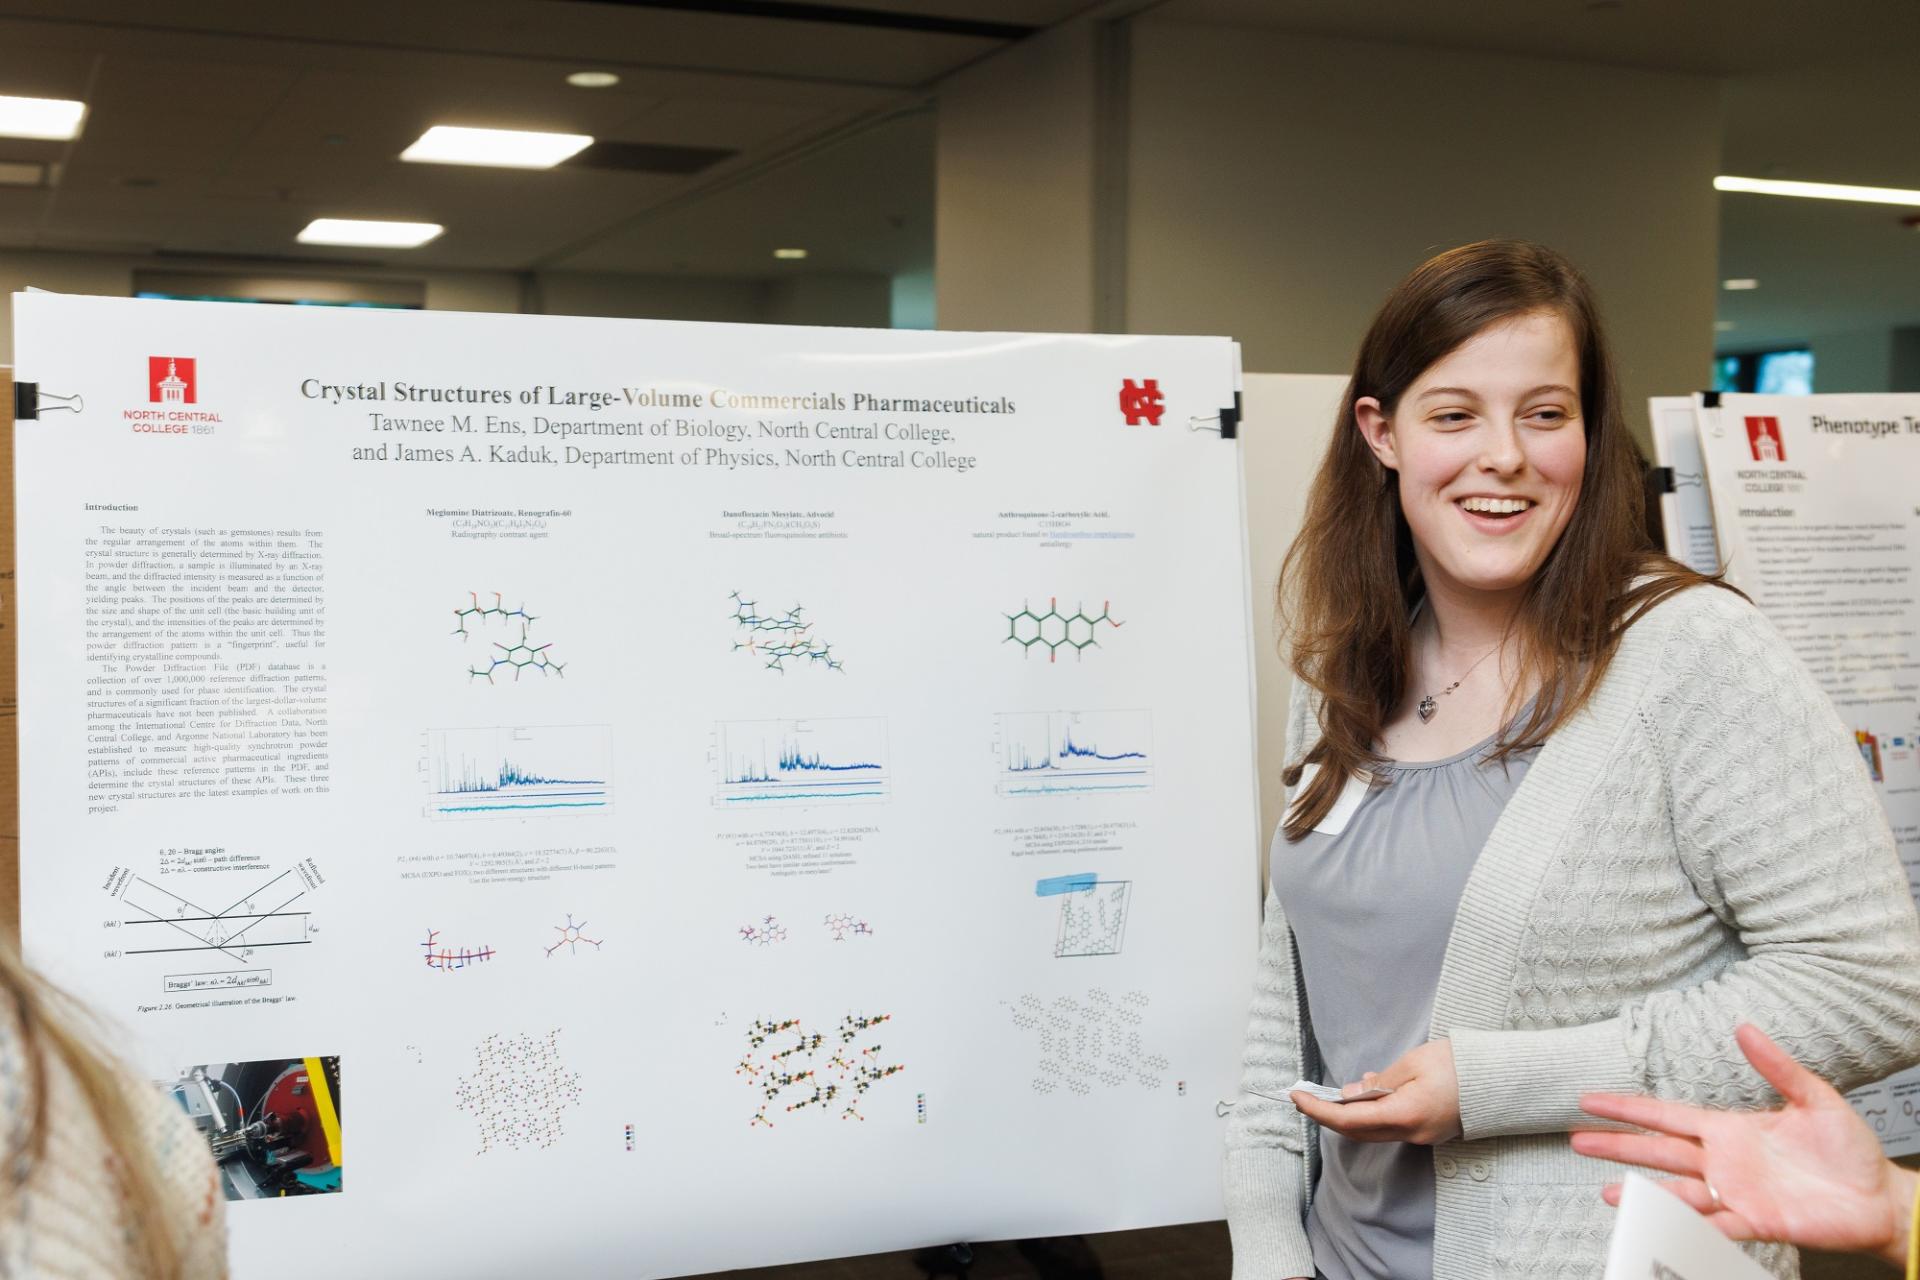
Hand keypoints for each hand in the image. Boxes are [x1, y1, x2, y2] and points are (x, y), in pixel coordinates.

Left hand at [1289, 1038, 1460, 1144]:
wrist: (1501, 1078)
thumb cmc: (1459, 1064)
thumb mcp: (1413, 1063)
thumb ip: (1379, 1083)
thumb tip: (1350, 1095)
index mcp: (1405, 1115)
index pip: (1349, 1121)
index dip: (1319, 1111)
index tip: (1297, 1097)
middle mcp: (1412, 1133)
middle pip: (1359, 1131)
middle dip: (1329, 1115)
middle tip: (1307, 1096)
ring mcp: (1422, 1136)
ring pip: (1375, 1130)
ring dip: (1352, 1113)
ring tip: (1336, 1090)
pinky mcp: (1429, 1131)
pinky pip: (1392, 1125)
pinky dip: (1374, 1112)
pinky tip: (1370, 1090)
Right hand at [1572, 1023, 1916, 1267]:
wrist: (1879, 1197)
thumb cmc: (1849, 1149)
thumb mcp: (1815, 1098)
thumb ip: (1777, 1066)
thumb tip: (1744, 1028)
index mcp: (1729, 1129)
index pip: (1667, 1115)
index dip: (1628, 1108)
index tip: (1589, 1100)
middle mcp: (1722, 1162)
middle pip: (1658, 1152)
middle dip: (1617, 1146)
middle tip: (1576, 1140)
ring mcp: (1735, 1195)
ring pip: (1676, 1192)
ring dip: (1642, 1193)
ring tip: (1608, 1192)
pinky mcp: (1756, 1223)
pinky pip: (1714, 1226)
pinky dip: (1687, 1226)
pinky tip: (1661, 1224)